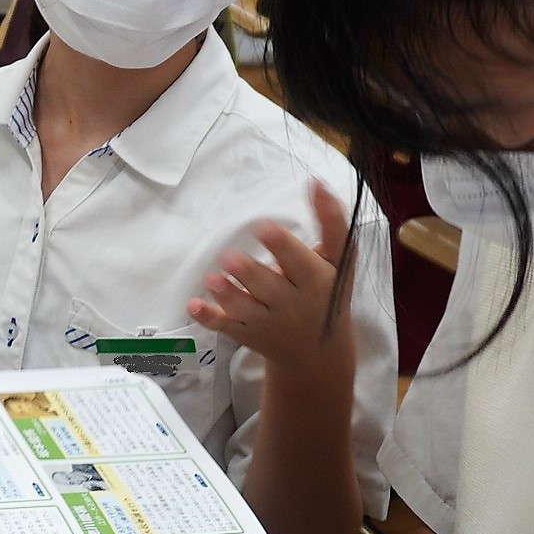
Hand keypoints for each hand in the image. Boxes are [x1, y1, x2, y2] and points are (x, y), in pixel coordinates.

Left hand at [188, 181, 354, 383]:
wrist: (319, 351)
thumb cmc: (327, 292)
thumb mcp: (339, 260)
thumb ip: (331, 221)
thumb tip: (315, 181)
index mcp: (315, 280)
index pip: (299, 261)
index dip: (281, 245)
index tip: (263, 227)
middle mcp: (291, 303)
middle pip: (268, 286)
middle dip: (248, 272)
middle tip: (229, 257)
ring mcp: (267, 321)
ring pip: (245, 309)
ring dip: (228, 295)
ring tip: (212, 279)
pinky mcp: (248, 333)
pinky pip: (226, 327)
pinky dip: (209, 318)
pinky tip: (193, 305)